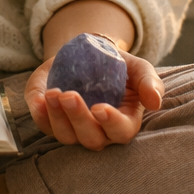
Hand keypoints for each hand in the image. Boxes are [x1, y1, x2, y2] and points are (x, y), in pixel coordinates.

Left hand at [25, 49, 163, 150]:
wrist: (90, 55)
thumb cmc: (119, 67)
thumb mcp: (138, 69)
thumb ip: (149, 82)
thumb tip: (154, 101)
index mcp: (123, 123)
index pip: (121, 132)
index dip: (111, 124)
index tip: (100, 108)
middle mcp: (99, 132)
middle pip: (90, 139)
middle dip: (79, 119)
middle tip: (69, 96)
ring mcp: (74, 129)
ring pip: (66, 136)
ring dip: (57, 118)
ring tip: (52, 94)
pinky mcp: (52, 120)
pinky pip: (44, 125)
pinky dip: (40, 114)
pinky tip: (39, 99)